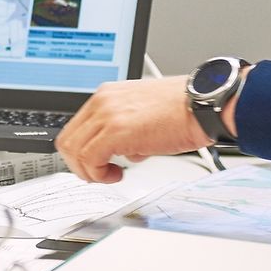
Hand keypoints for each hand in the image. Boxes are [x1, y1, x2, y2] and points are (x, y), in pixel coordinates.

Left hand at [55, 76, 211, 183]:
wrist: (202, 106)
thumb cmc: (184, 110)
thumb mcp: (143, 114)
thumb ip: (125, 130)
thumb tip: (121, 152)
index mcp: (107, 95)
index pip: (76, 128)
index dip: (82, 152)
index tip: (97, 164)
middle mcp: (102, 101)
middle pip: (68, 140)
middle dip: (80, 165)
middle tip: (99, 174)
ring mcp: (107, 115)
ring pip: (74, 151)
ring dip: (89, 172)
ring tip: (111, 175)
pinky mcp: (115, 131)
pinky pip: (89, 160)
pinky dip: (99, 174)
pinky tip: (117, 174)